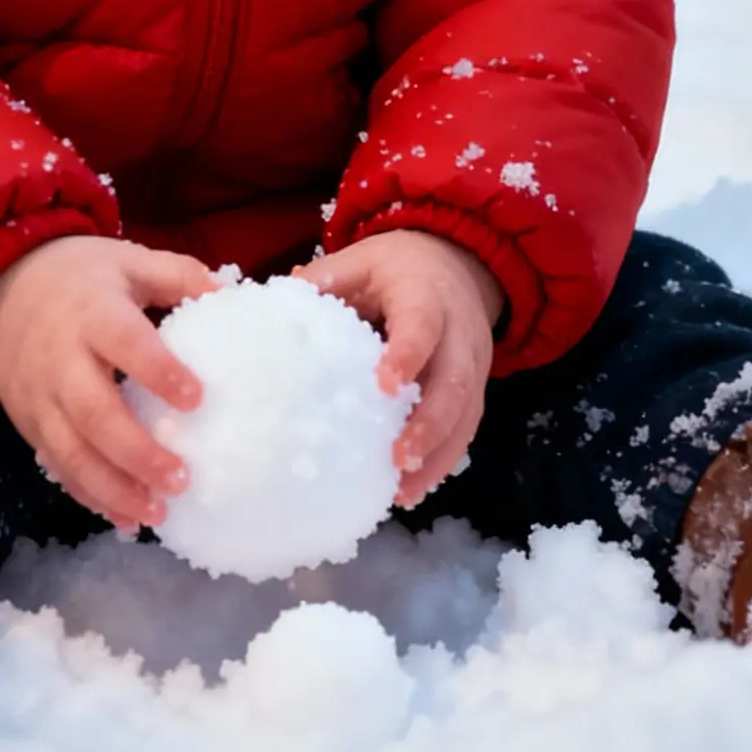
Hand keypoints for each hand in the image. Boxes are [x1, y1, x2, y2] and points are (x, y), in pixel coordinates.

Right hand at [0, 236, 218, 531]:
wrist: (1, 288)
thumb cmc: (79, 276)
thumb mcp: (128, 261)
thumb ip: (179, 276)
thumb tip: (233, 297)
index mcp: (93, 312)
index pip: (125, 342)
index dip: (158, 370)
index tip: (196, 398)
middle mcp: (61, 359)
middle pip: (94, 413)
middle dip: (137, 452)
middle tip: (181, 479)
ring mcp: (40, 397)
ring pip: (72, 452)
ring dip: (113, 489)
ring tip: (156, 514)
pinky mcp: (28, 424)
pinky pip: (56, 466)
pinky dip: (89, 496)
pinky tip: (125, 518)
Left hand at [294, 229, 502, 509]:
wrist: (457, 262)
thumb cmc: (398, 266)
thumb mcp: (360, 260)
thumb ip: (324, 280)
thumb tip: (276, 306)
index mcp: (426, 294)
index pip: (423, 324)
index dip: (407, 354)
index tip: (385, 386)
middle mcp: (460, 332)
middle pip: (455, 381)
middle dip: (431, 424)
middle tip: (398, 458)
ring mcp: (474, 363)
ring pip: (466, 414)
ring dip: (438, 455)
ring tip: (404, 491)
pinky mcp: (475, 389)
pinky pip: (466, 429)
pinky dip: (442, 461)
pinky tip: (412, 488)